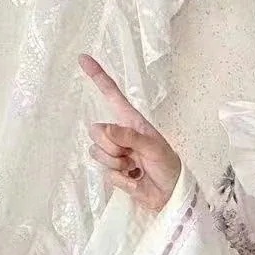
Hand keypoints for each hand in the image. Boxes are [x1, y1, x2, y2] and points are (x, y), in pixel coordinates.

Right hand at [79, 54, 181, 211]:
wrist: (170, 196)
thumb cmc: (169, 167)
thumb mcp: (154, 148)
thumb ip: (130, 137)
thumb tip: (104, 129)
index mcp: (132, 122)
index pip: (112, 95)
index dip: (98, 77)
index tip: (83, 59)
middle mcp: (120, 135)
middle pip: (96, 130)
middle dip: (112, 145)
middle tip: (133, 155)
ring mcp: (115, 153)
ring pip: (97, 152)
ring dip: (117, 164)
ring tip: (135, 167)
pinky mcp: (113, 171)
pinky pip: (105, 172)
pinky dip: (121, 179)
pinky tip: (135, 179)